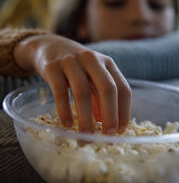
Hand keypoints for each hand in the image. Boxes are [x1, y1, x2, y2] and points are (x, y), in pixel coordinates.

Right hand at [14, 34, 131, 133]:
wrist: (49, 46)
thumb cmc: (76, 67)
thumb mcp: (93, 77)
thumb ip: (100, 96)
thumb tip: (106, 122)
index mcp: (108, 63)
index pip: (123, 88)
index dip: (124, 111)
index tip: (120, 131)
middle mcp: (93, 60)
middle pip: (108, 88)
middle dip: (111, 115)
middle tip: (108, 135)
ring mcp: (72, 62)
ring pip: (83, 92)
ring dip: (86, 118)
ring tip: (86, 136)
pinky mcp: (52, 67)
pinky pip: (60, 91)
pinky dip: (64, 110)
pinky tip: (67, 124)